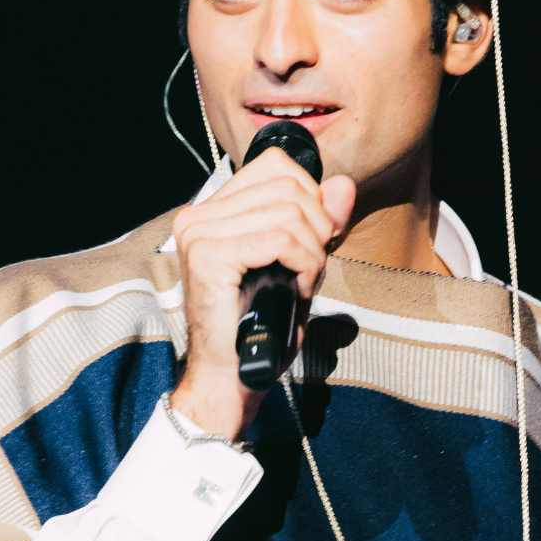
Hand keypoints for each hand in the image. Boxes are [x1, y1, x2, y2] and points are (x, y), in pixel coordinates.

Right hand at [168, 148, 355, 438]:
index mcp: (212, 211)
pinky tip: (295, 288)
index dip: (310, 197)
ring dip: (312, 251)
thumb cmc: (261, 324)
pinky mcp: (208, 256)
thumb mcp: (299, 262)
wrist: (233, 374)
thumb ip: (320, 220)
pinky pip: (281, 239)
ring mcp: (199, 233)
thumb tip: (342, 183)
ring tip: (300, 281)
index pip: (274, 166)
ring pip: (288, 211)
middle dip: (317, 226)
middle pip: (286, 184)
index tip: (312, 239)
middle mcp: (198, 215)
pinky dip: (304, 264)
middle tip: (309, 267)